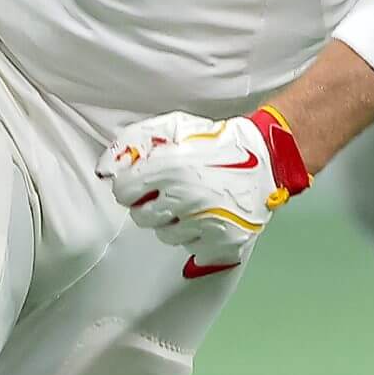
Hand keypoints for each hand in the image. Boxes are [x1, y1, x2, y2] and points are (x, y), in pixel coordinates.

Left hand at [97, 107, 310, 274]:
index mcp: (169, 168)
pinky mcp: (221, 241)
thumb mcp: (176, 127)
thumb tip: (106, 166)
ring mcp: (203, 222)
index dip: (131, 186)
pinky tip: (208, 216)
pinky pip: (192, 246)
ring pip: (165, 234)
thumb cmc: (218, 141)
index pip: (123, 191)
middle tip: (170, 193)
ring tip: (192, 203)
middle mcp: (184, 198)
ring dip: (174, 221)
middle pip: (141, 217)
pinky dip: (197, 234)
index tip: (142, 184)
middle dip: (151, 205)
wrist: (267, 157)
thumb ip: (138, 141)